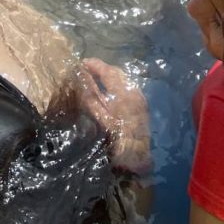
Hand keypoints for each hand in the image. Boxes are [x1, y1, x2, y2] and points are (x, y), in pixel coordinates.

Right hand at [81, 58, 152, 174]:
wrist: (138, 161)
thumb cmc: (118, 143)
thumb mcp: (102, 121)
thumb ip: (92, 100)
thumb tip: (82, 82)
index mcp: (124, 95)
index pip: (108, 72)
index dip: (95, 65)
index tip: (82, 62)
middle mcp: (134, 92)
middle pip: (118, 73)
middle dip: (102, 68)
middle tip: (87, 68)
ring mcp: (140, 98)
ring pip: (124, 79)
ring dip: (110, 76)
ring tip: (96, 77)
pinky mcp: (142, 105)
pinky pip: (128, 87)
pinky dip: (117, 84)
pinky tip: (108, 90)